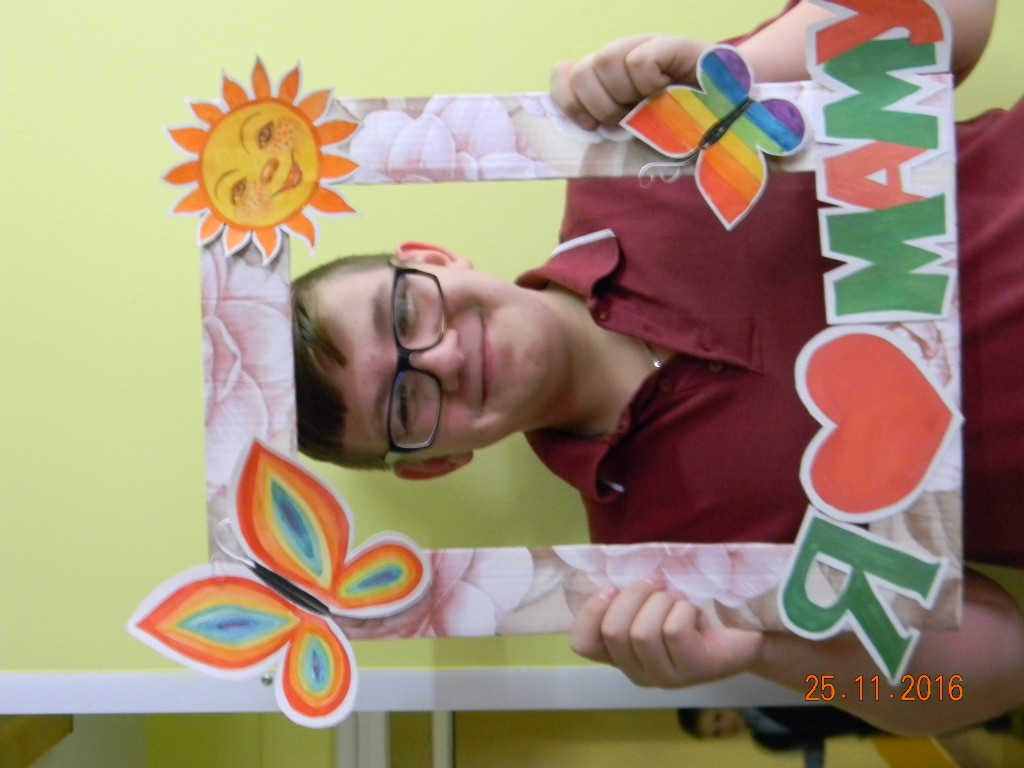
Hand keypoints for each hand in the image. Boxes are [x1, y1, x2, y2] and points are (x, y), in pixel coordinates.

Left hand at [550, 35, 709, 129]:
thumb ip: (604, 123)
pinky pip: (640, 61)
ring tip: (649, 108)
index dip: (569, 102)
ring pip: (605, 61)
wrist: (736, 119)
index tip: (591, 125)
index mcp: (609, 79)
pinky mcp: (673, 45)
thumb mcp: (636, 133)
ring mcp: (647, 47)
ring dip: (624, 96)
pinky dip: (648, 84)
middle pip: (583, 72)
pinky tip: (666, 91)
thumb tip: (577, 124)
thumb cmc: (683, 131)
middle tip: (627, 120)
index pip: (564, 75)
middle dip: (600, 106)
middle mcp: (623, 56)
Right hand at [570, 577, 763, 687]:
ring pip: (642, 632)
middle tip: (657, 584)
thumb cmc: (693, 607)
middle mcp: (638, 671)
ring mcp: (665, 676)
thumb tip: (607, 572)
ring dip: (662, 602)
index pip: (583, 643)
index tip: (612, 587)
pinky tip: (697, 614)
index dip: (591, 612)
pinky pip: (674, 630)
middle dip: (634, 595)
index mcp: (621, 655)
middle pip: (613, 630)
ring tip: (680, 601)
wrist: (744, 626)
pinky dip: (685, 610)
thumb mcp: (653, 599)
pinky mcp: (693, 669)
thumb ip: (627, 595)